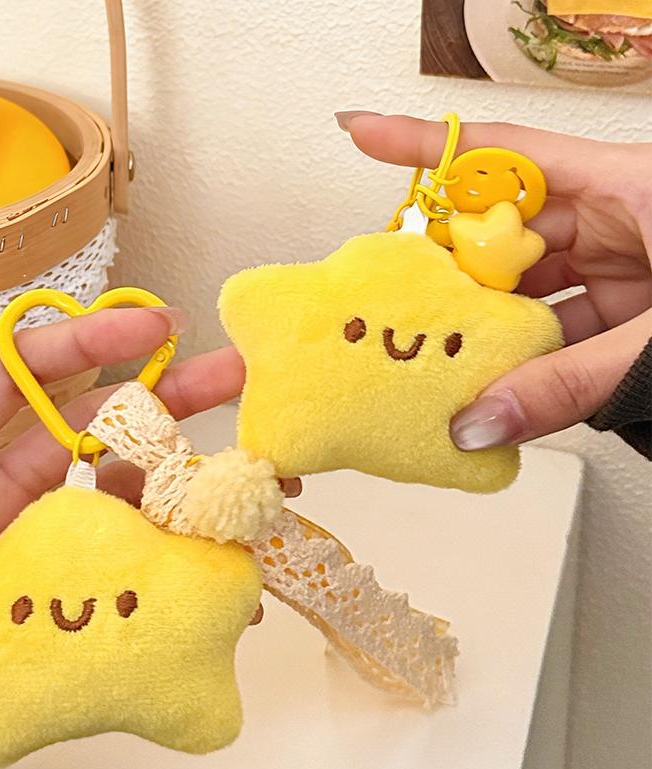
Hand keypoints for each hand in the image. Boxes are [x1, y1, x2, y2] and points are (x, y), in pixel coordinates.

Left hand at [0, 298, 296, 708]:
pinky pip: (132, 568)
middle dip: (169, 396)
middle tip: (235, 377)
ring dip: (190, 481)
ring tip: (253, 479)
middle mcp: (6, 492)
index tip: (157, 329)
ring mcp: (42, 546)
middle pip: (100, 427)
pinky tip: (226, 565)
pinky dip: (181, 563)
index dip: (92, 342)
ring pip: (129, 496)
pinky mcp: (66, 598)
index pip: (29, 378)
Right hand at [337, 112, 651, 448]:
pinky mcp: (627, 308)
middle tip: (392, 298)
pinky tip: (494, 384)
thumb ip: (570, 384)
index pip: (503, 152)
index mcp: (628, 184)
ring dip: (483, 325)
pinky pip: (555, 325)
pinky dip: (524, 357)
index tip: (357, 132)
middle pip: (501, 230)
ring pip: (523, 287)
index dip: (423, 144)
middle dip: (445, 266)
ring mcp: (619, 264)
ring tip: (433, 355)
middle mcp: (615, 217)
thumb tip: (479, 424)